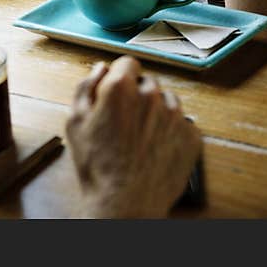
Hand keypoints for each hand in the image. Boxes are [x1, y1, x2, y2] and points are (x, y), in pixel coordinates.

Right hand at [66, 56, 201, 217]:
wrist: (125, 203)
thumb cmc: (97, 166)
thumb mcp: (75, 122)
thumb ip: (86, 87)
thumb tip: (100, 69)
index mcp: (121, 88)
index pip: (128, 62)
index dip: (120, 76)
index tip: (117, 91)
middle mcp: (152, 96)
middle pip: (147, 82)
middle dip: (137, 96)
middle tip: (125, 121)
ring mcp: (175, 116)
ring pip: (167, 102)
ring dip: (156, 112)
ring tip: (141, 138)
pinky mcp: (191, 136)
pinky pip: (182, 124)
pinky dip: (171, 132)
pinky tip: (155, 148)